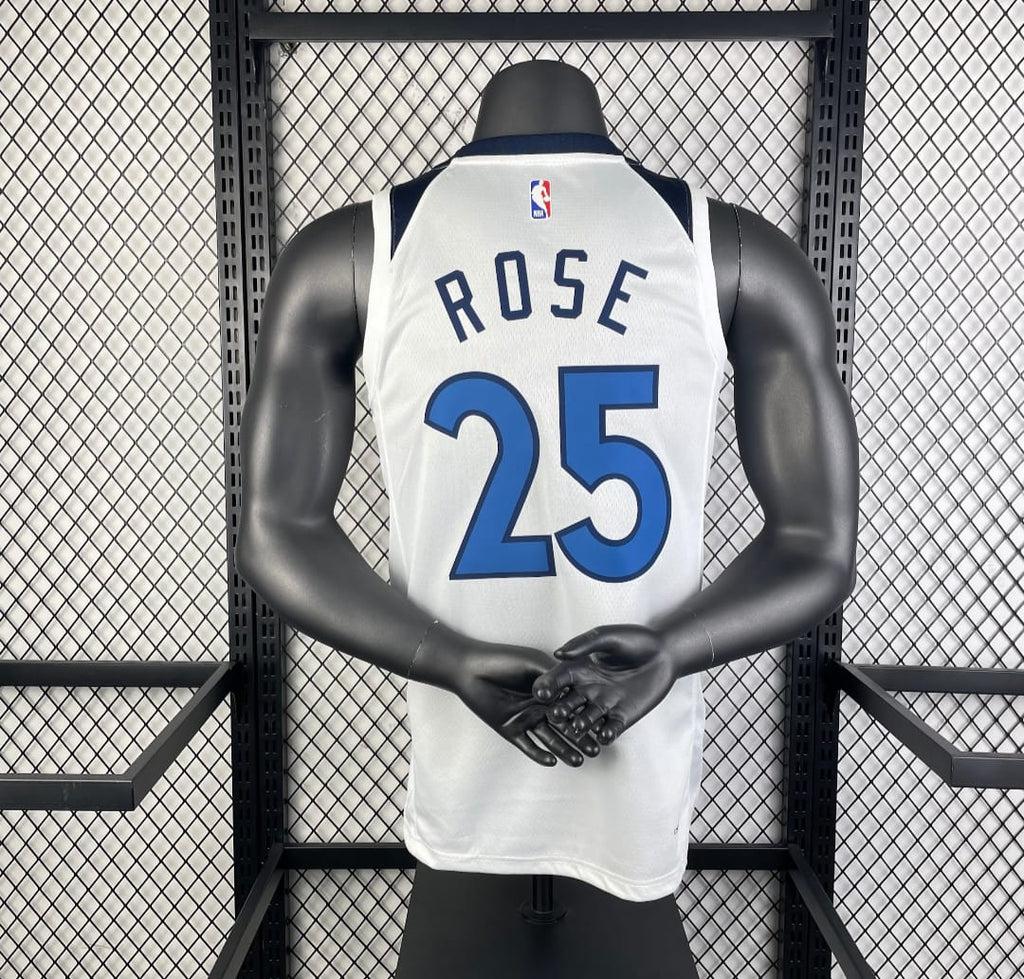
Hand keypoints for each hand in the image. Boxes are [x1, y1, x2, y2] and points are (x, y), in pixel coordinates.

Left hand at [448, 641, 603, 767]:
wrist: (470, 669)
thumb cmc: (502, 660)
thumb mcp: (533, 663)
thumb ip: (554, 678)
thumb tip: (576, 693)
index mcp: (549, 690)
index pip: (573, 705)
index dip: (587, 716)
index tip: (604, 725)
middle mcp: (541, 706)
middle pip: (565, 726)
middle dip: (581, 738)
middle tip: (596, 750)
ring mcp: (526, 719)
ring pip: (550, 739)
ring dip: (564, 750)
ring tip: (579, 761)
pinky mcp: (511, 729)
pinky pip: (528, 746)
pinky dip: (539, 754)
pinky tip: (551, 760)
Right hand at [531, 624, 675, 744]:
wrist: (665, 653)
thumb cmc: (634, 640)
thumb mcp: (608, 637)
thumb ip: (584, 644)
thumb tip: (558, 653)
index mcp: (578, 670)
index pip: (556, 680)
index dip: (548, 686)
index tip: (541, 692)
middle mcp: (587, 690)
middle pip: (568, 703)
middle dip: (561, 710)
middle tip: (556, 714)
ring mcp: (603, 705)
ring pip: (587, 719)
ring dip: (582, 725)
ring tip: (579, 726)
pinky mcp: (622, 717)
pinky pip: (611, 729)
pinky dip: (606, 734)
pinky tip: (605, 735)